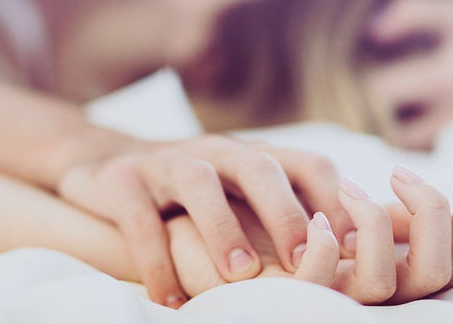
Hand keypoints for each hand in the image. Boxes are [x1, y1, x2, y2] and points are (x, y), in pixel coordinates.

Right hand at [58, 135, 352, 307]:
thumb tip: (346, 258)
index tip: (350, 248)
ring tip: (239, 273)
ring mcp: (165, 163)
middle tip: (303, 258)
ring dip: (222, 226)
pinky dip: (156, 262)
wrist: (103, 161)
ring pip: (198, 182)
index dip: (335, 201)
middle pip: (257, 166)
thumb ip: (280, 212)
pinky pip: (140, 221)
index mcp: (250, 156)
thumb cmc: (189, 194)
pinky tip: (169, 300)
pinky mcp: (121, 183)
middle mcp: (213, 152)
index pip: (307, 165)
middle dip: (284, 211)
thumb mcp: (236, 191)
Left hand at [166, 165, 452, 304]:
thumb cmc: (259, 226)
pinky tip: (317, 220)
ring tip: (347, 190)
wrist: (191, 246)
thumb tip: (412, 199)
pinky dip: (329, 248)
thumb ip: (370, 215)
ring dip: (374, 224)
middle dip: (434, 217)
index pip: (451, 265)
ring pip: (386, 283)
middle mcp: (364, 300)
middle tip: (402, 174)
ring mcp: (328, 305)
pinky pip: (326, 286)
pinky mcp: (285, 304)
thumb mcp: (327, 212)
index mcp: (382, 276)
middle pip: (437, 275)